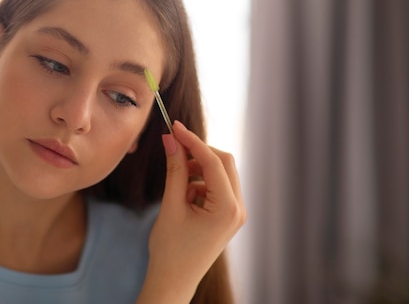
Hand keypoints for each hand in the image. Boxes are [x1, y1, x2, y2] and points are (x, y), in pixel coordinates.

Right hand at [139, 120, 245, 301]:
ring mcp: (235, 213)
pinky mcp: (227, 215)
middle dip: (199, 152)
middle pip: (223, 163)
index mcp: (227, 208)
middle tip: (173, 145)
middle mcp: (238, 209)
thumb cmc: (170, 249)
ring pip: (220, 173)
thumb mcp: (171, 205)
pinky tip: (182, 194)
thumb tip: (171, 140)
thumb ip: (175, 169)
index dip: (193, 141)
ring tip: (176, 181)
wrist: (173, 281)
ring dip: (198, 168)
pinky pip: (217, 186)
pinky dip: (199, 182)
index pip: (213, 161)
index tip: (174, 127)